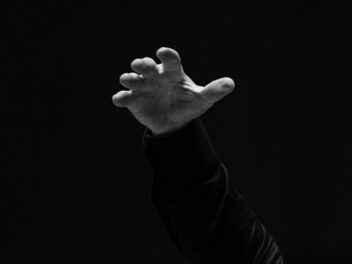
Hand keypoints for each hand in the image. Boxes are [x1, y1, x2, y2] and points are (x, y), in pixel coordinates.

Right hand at [112, 47, 234, 134]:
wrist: (175, 123)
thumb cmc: (189, 104)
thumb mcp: (202, 99)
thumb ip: (214, 91)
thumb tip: (230, 83)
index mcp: (172, 72)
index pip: (170, 60)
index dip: (166, 55)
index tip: (163, 52)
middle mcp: (155, 76)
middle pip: (146, 65)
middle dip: (142, 63)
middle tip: (142, 65)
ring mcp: (142, 87)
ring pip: (131, 78)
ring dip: (129, 78)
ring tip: (131, 80)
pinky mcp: (133, 100)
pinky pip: (123, 97)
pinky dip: (120, 97)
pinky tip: (120, 99)